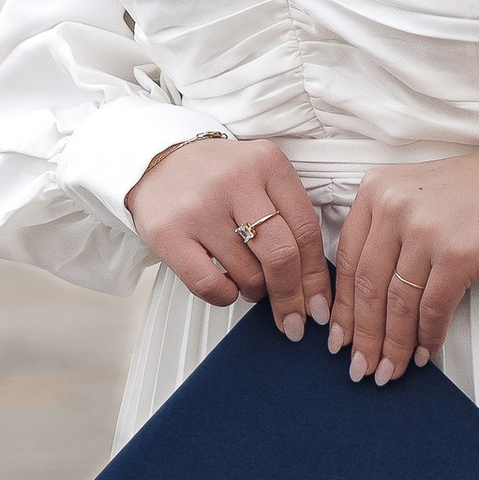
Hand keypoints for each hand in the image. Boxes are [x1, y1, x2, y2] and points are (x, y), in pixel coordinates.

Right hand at [126, 136, 328, 338]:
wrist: (158, 160)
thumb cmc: (217, 175)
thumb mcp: (261, 176)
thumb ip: (288, 216)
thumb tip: (312, 284)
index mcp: (267, 163)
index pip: (307, 231)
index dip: (317, 277)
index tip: (319, 305)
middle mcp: (235, 180)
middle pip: (282, 255)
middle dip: (292, 297)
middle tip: (294, 320)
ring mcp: (200, 207)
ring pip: (247, 275)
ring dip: (255, 292)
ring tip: (250, 285)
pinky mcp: (168, 232)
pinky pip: (209, 285)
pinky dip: (225, 296)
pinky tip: (226, 287)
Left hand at [329, 144, 478, 381]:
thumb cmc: (474, 193)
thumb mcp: (413, 196)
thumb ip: (383, 233)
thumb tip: (362, 301)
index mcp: (376, 189)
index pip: (349, 261)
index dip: (343, 308)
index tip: (340, 337)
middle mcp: (394, 206)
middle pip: (369, 286)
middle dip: (365, 336)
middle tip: (362, 366)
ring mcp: (426, 230)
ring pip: (399, 303)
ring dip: (395, 345)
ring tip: (391, 368)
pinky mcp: (457, 254)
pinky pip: (433, 308)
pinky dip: (428, 336)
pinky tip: (425, 351)